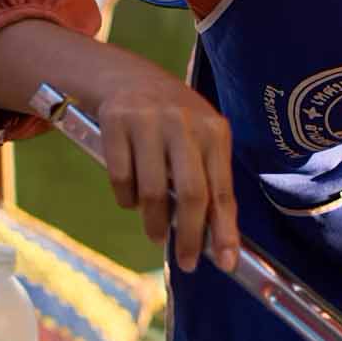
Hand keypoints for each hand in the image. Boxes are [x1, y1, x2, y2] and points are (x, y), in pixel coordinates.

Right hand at [97, 68, 239, 274]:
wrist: (127, 76)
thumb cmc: (172, 121)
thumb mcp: (199, 139)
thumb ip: (208, 181)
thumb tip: (217, 240)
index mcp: (214, 131)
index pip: (223, 190)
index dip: (225, 231)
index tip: (226, 263)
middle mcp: (184, 123)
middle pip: (191, 194)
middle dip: (189, 236)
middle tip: (187, 261)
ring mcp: (148, 121)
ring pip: (152, 191)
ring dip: (154, 223)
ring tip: (155, 233)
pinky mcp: (116, 122)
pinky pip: (121, 179)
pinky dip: (126, 199)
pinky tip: (131, 200)